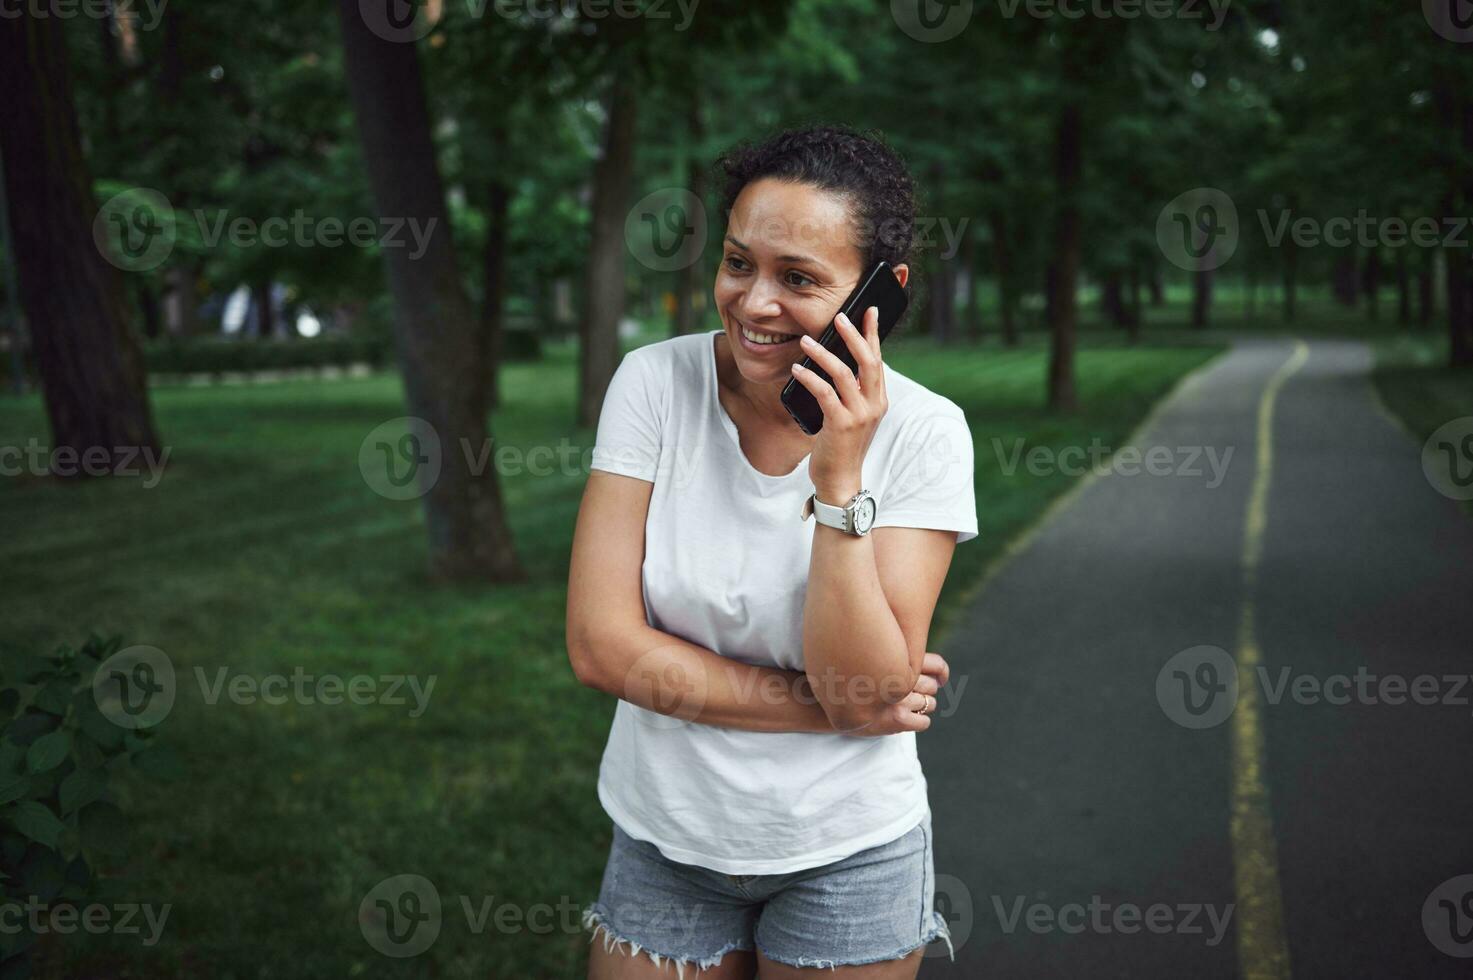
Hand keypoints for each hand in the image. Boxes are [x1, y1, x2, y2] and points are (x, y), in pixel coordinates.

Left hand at [790, 306, 888, 501]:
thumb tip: (834, 362)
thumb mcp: (852, 415)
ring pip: (844, 374)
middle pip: (868, 361)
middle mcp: (874, 404)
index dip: (873, 334)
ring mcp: (859, 415)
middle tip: (839, 317)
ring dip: (824, 354)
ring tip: (806, 342)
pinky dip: (809, 378)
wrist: (841, 479)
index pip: (877, 360)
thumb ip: (851, 392)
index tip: (869, 310)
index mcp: (879, 400)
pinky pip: (824, 393)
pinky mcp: (841, 425)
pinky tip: (797, 369)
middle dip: (854, 336)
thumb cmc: (841, 445)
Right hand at [841, 652, 949, 736]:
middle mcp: (900, 674)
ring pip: (930, 703)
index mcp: (898, 656)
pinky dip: (918, 722)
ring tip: (904, 706)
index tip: (938, 679)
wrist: (824, 699)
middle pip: (932, 685)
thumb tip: (937, 676)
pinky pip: (923, 722)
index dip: (941, 672)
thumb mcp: (871, 657)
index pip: (937, 664)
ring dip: (922, 706)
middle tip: (908, 694)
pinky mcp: (896, 718)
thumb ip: (898, 657)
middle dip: (925, 690)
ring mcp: (899, 696)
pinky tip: (904, 720)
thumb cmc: (849, 678)